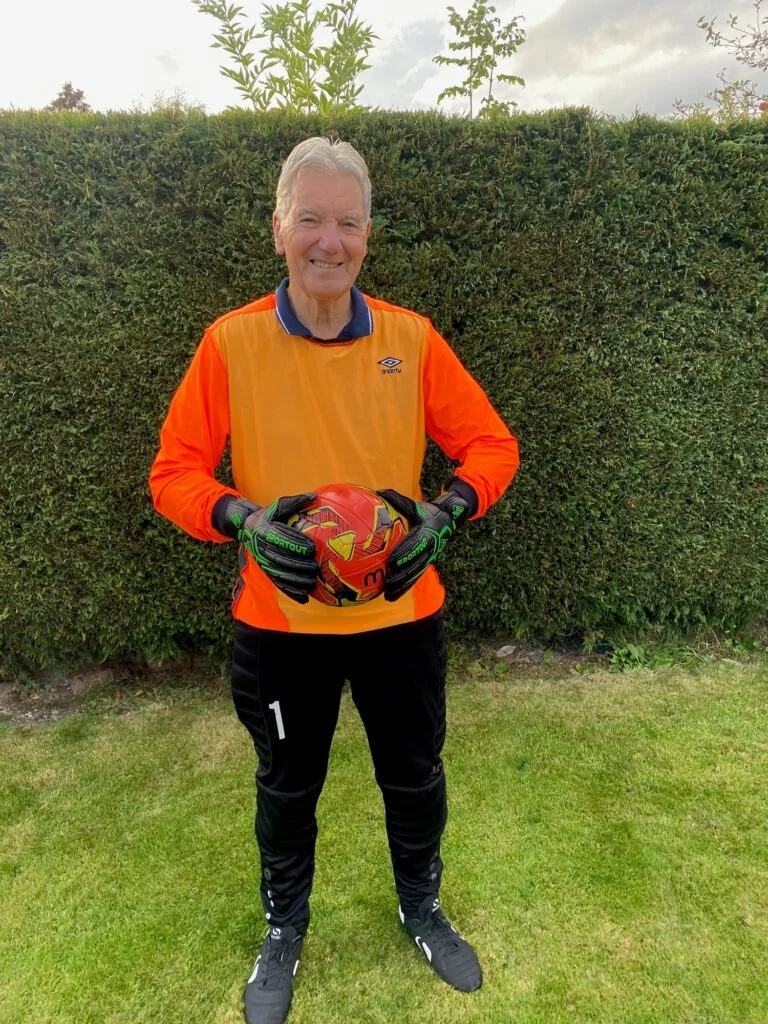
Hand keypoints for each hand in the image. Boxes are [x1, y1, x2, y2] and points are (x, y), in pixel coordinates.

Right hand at [215, 493, 319, 603]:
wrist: (246, 527)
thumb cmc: (267, 515)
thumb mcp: (277, 506)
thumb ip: (294, 502)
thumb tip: (314, 495)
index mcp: (264, 530)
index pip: (280, 538)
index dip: (295, 544)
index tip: (311, 547)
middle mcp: (261, 547)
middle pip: (280, 559)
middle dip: (299, 565)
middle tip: (316, 567)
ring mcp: (263, 561)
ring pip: (279, 574)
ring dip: (296, 581)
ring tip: (312, 583)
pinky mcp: (266, 571)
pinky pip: (278, 583)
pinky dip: (291, 592)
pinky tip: (305, 598)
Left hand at [376, 487, 471, 601]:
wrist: (448, 519)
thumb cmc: (426, 511)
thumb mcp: (414, 504)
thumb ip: (396, 499)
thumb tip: (376, 493)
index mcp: (427, 532)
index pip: (415, 545)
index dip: (404, 555)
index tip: (391, 563)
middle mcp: (430, 548)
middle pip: (415, 565)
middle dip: (401, 575)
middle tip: (387, 583)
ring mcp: (429, 558)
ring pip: (415, 574)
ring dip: (402, 586)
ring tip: (388, 594)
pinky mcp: (426, 564)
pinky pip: (415, 577)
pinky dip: (404, 588)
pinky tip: (391, 596)